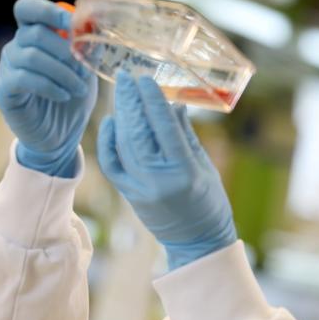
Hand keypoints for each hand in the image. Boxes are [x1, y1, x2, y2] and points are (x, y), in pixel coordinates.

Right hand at [0, 0, 97, 176]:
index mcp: (34, 35)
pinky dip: (49, 85)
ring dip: (62, 72)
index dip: (47, 10)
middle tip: (85, 71)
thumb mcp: (85, 71)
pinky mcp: (5, 90)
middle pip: (36, 32)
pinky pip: (24, 78)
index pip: (28, 9)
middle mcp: (16, 47)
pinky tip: (64, 95)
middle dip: (66, 51)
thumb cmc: (72, 99)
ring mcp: (8, 68)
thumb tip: (95, 25)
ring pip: (31, 56)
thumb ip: (88, 49)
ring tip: (79, 88)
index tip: (73, 24)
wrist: (61, 136)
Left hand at [97, 71, 236, 269]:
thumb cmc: (210, 204)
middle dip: (130, 101)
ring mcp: (139, 189)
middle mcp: (158, 179)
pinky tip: (111, 122)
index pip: (163, 128)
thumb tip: (173, 105)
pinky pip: (111, 164)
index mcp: (184, 172)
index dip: (152, 100)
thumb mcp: (206, 167)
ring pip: (123, 144)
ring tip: (121, 92)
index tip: (145, 78)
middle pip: (138, 132)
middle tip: (125, 76)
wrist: (197, 243)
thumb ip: (187, 135)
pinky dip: (108, 141)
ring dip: (120, 115)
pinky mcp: (128, 195)